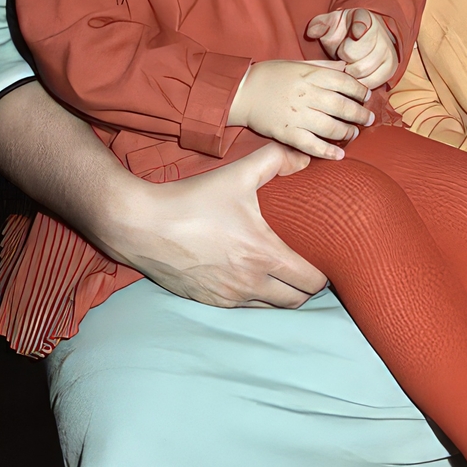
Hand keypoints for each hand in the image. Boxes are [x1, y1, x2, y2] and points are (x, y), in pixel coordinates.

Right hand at [107, 142, 327, 307]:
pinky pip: (242, 307)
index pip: (310, 283)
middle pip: (295, 302)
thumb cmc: (192, 200)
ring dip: (280, 295)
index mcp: (264, 256)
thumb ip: (276, 159)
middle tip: (306, 267)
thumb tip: (304, 158)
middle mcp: (249, 284)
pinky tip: (250, 276)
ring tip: (282, 273)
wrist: (142, 225)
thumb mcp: (237, 173)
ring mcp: (228, 297)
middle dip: (306, 288)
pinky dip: (253, 297)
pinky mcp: (208, 302)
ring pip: (270, 308)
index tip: (324, 261)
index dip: (323, 274)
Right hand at [229, 58, 374, 158]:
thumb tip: (346, 66)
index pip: (344, 82)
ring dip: (348, 132)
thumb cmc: (269, 75)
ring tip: (354, 134)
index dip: (359, 90)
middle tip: (368, 119)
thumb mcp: (296, 63)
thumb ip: (323, 66)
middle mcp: (307, 94)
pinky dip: (328, 152)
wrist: (241, 92)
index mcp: (310, 75)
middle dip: (360, 114)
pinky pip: (312, 145)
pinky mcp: (288, 133)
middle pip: (342, 106)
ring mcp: (298, 115)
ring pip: (331, 127)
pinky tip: (339, 155)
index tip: (366, 96)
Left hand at [305, 8, 397, 89]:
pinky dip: (360, 82)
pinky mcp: (390, 67)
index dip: (357, 30)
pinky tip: (355, 75)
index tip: (354, 33)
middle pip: (355, 55)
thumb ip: (319, 25)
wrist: (362, 38)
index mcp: (364, 18)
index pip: (361, 25)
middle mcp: (380, 34)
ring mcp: (388, 51)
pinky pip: (373, 81)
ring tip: (347, 65)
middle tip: (341, 57)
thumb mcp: (330, 24)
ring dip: (350, 72)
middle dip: (342, 59)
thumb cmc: (343, 32)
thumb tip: (312, 32)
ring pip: (363, 70)